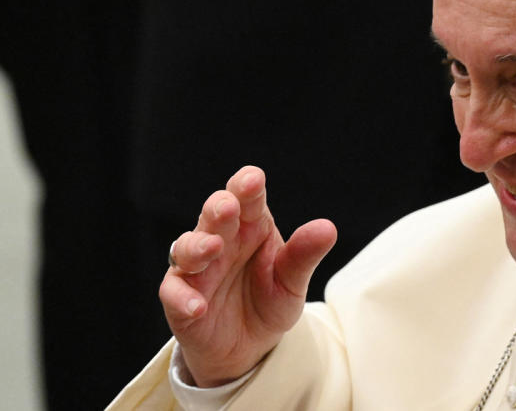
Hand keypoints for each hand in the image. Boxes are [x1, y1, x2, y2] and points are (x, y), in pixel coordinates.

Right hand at [159, 166, 336, 386]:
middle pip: (213, 215)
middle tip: (228, 207)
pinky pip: (174, 292)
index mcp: (250, 227)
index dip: (247, 187)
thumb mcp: (292, 281)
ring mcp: (197, 268)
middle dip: (219, 208)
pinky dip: (183, 297)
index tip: (253, 180)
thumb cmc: (269, 301)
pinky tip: (198, 306)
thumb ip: (304, 255)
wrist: (250, 347)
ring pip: (186, 248)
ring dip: (197, 246)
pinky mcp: (180, 299)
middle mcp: (221, 241)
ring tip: (213, 248)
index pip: (247, 198)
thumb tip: (328, 228)